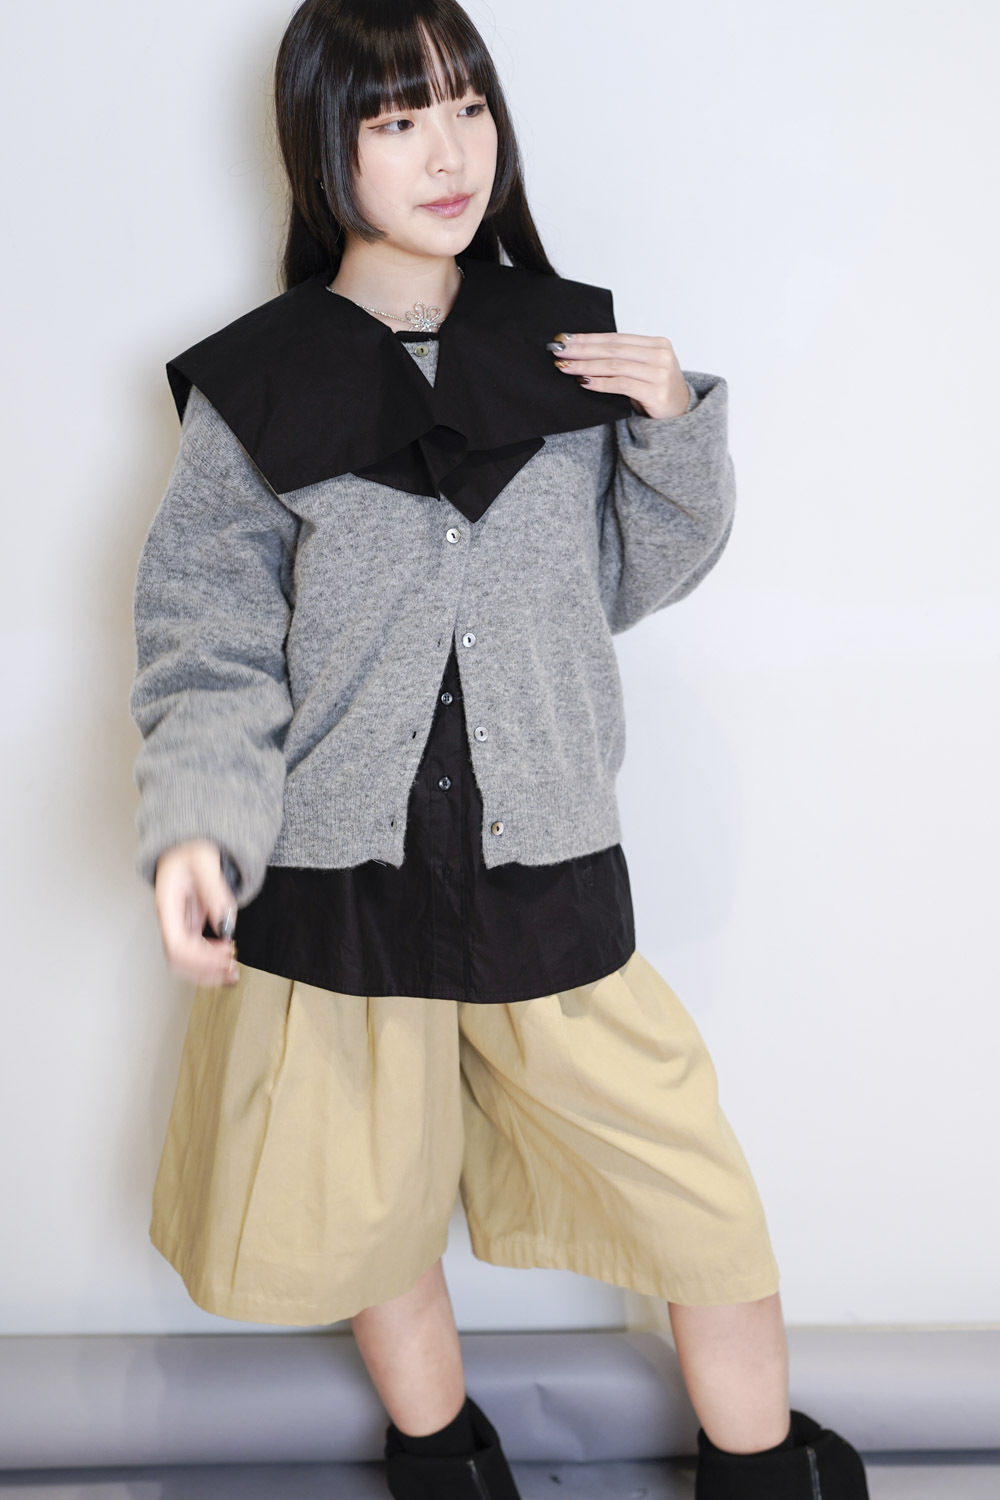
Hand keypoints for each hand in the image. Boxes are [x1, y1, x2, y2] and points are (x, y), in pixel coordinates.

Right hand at [153, 839, 239, 986]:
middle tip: (231, 969)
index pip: (177, 944)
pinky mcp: (188, 925)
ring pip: (184, 961)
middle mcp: (169, 918)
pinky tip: (225, 962)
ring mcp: (177, 923)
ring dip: (206, 972)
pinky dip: (208, 963)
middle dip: (204, 970)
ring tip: (232, 972)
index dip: (201, 957)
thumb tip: (224, 922)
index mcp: (167, 903)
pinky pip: (193, 952)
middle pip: (177, 959)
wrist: (185, 843)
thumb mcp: (204, 859)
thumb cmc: (189, 847)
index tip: (225, 953)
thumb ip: (215, 891)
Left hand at [547, 331, 689, 418]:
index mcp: (657, 344)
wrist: (682, 416)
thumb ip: (623, 358)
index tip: (565, 339)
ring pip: (614, 365)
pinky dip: (600, 383)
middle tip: (558, 350)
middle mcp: (661, 355)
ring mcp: (660, 373)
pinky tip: (583, 381)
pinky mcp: (656, 392)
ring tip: (565, 366)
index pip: (616, 338)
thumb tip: (584, 350)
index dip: (589, 337)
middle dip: (582, 349)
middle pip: (613, 349)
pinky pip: (621, 384)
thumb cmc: (658, 393)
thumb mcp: (643, 369)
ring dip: (586, 365)